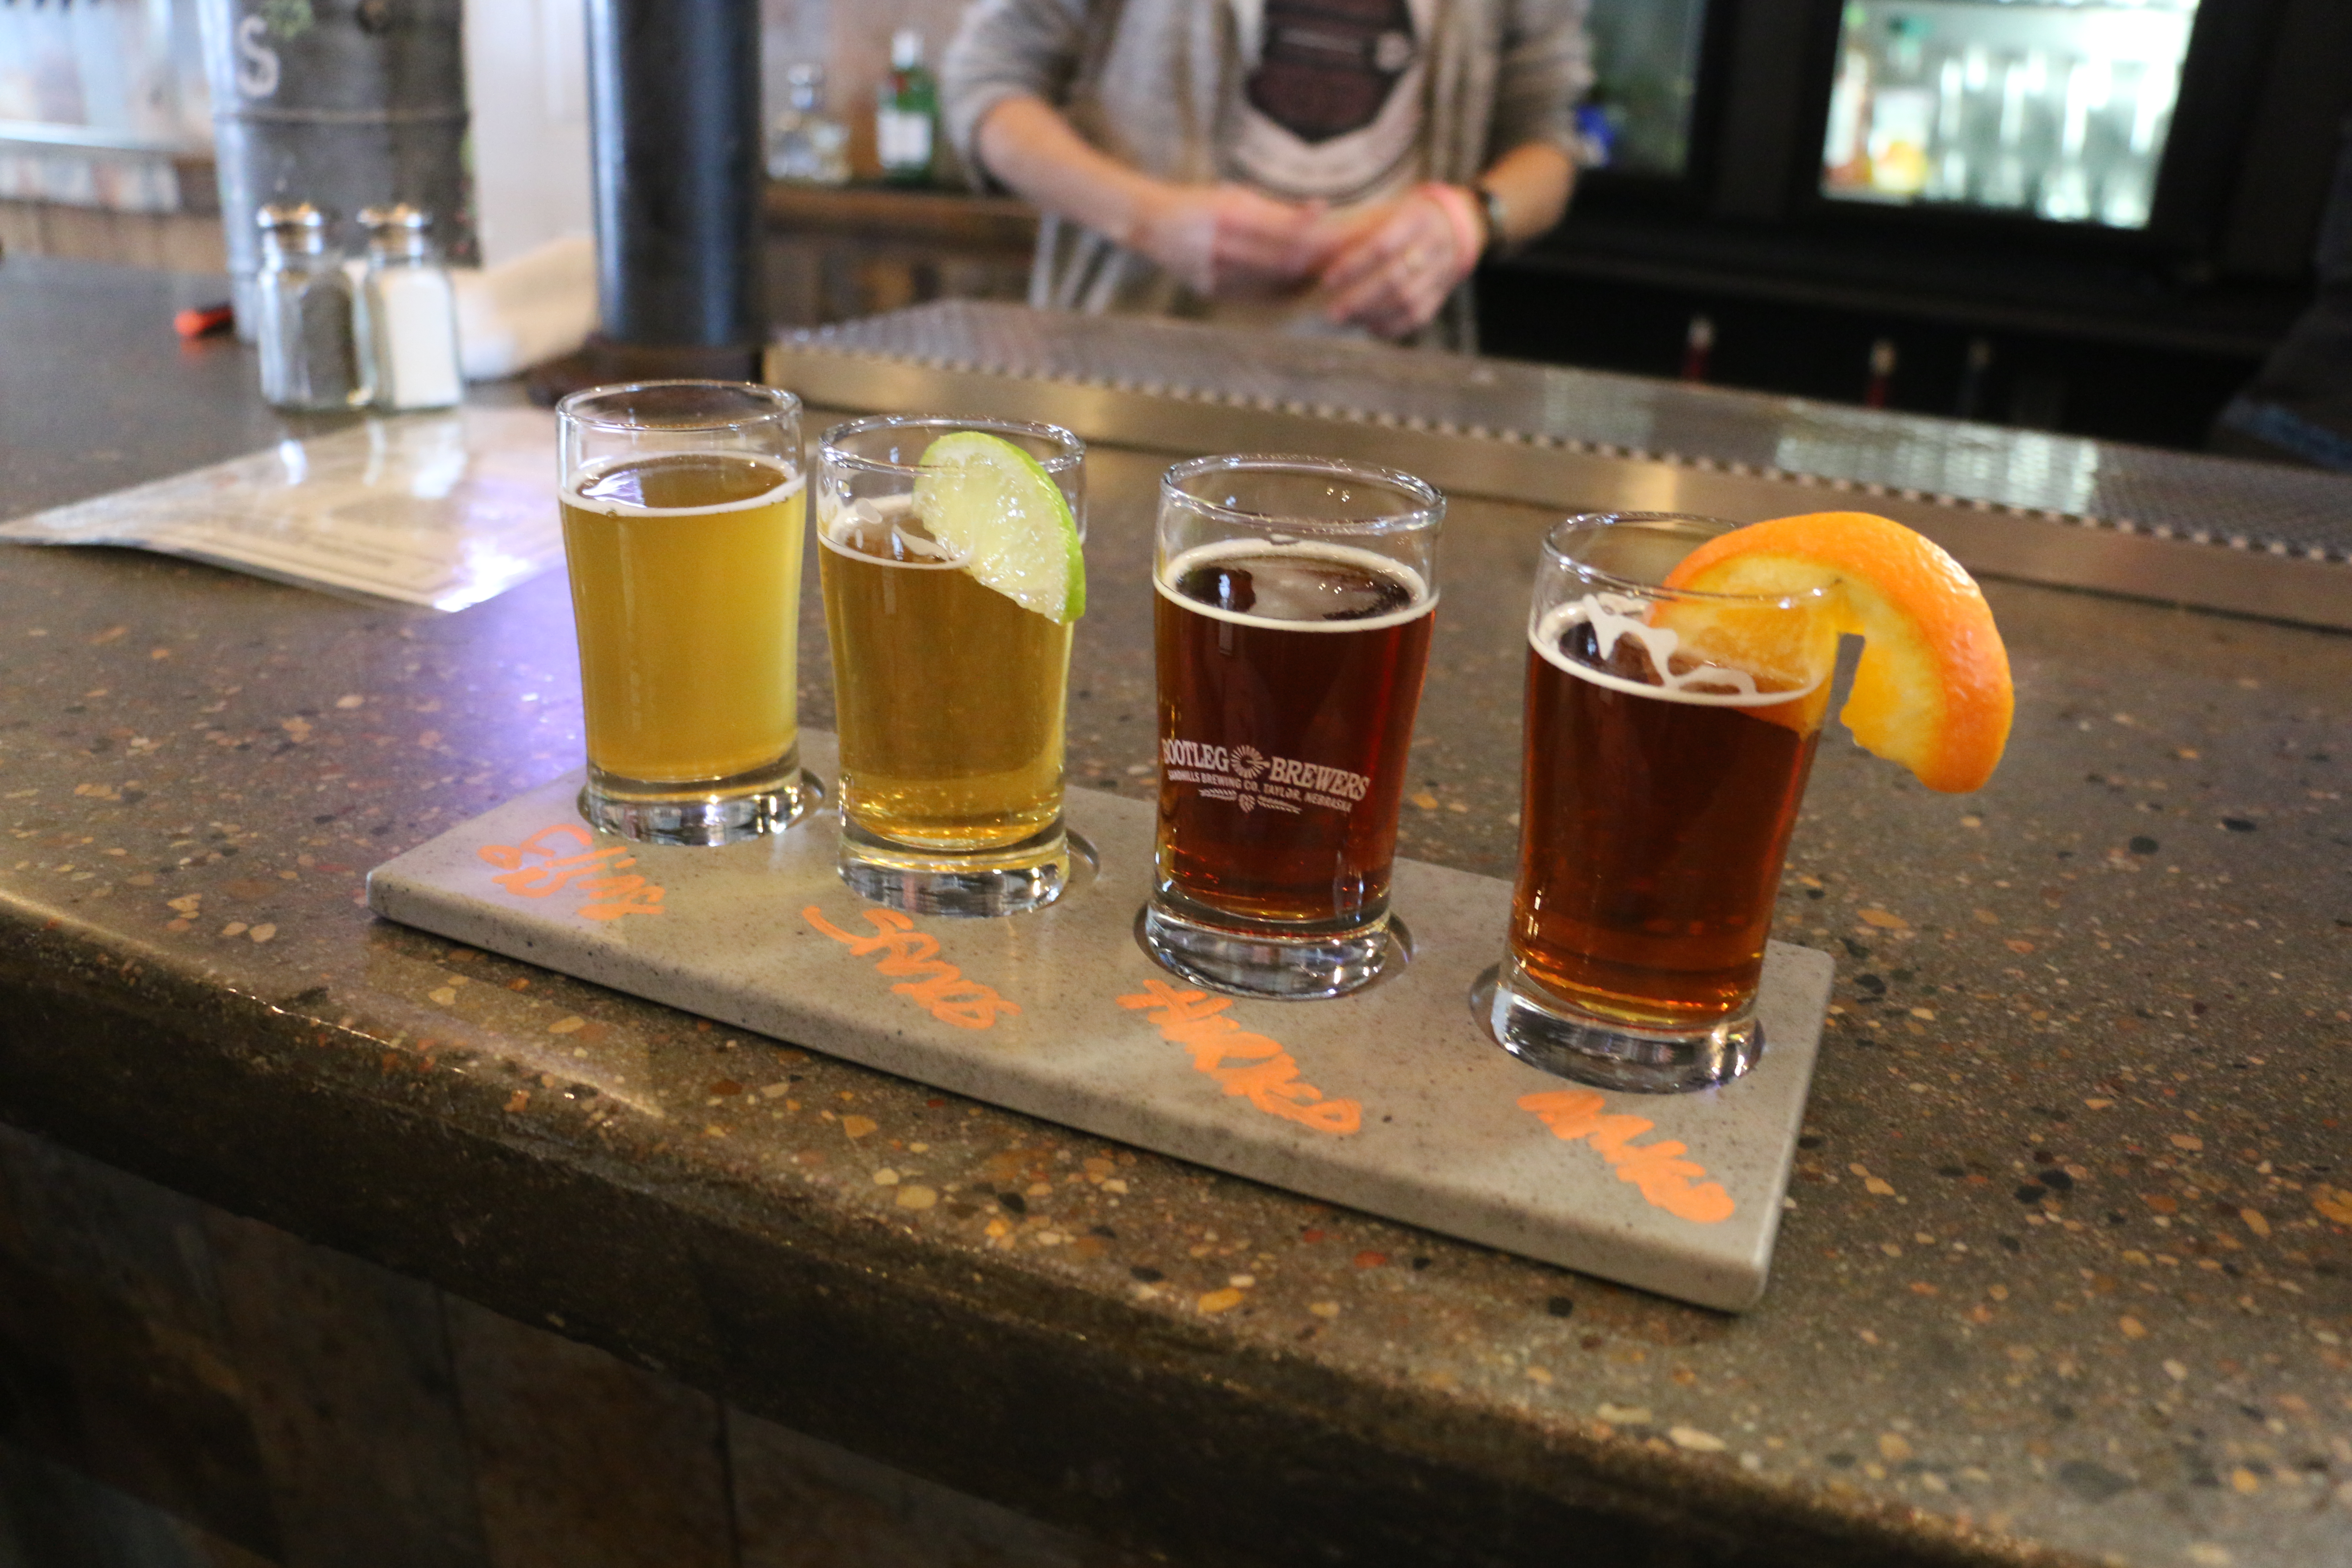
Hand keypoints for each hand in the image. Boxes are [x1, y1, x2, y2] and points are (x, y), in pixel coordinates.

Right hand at [1130, 183, 1333, 297]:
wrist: (1149, 224)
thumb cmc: (1200, 204)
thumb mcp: (1234, 196)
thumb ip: (1274, 209)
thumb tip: (1319, 213)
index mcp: (1226, 214)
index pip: (1281, 228)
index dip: (1313, 234)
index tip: (1340, 234)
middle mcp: (1217, 244)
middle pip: (1280, 259)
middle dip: (1314, 260)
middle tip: (1342, 258)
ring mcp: (1211, 272)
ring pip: (1270, 282)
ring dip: (1302, 279)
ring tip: (1326, 274)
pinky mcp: (1208, 290)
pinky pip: (1255, 296)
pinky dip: (1281, 293)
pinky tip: (1299, 288)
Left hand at [1314, 187, 1480, 338]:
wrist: (1447, 224)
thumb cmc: (1398, 218)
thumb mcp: (1381, 211)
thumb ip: (1353, 229)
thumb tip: (1313, 247)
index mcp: (1416, 218)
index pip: (1381, 246)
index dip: (1352, 265)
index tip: (1326, 280)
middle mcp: (1434, 245)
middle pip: (1394, 279)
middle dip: (1359, 299)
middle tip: (1331, 313)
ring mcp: (1442, 271)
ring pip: (1407, 301)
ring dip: (1372, 314)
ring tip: (1345, 320)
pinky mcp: (1442, 292)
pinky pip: (1419, 316)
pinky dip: (1392, 326)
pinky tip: (1368, 327)